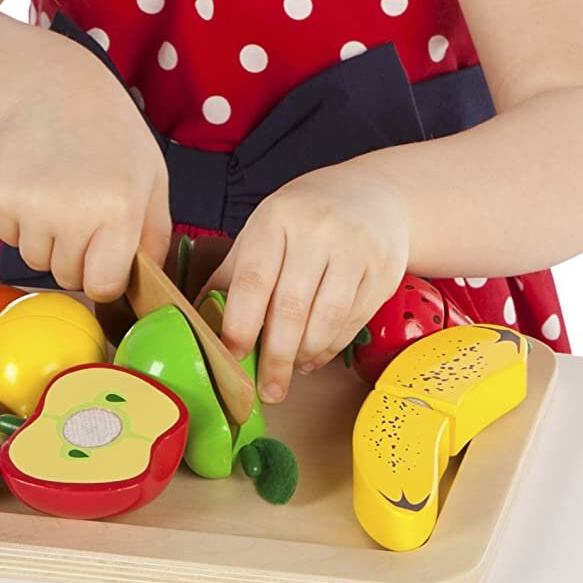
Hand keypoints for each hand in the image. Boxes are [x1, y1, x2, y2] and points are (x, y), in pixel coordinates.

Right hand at [0, 56, 171, 303]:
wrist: (51, 89)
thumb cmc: (110, 135)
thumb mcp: (151, 176)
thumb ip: (156, 234)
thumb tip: (151, 284)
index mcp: (119, 209)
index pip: (103, 286)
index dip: (104, 275)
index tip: (105, 255)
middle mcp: (72, 211)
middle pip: (67, 277)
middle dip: (76, 255)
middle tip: (82, 207)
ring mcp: (30, 205)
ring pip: (35, 260)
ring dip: (47, 238)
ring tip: (59, 191)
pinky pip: (8, 238)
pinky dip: (20, 221)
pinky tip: (35, 183)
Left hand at [205, 164, 409, 403]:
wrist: (373, 193)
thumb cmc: (307, 216)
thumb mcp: (265, 229)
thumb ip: (234, 272)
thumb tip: (198, 318)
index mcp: (276, 218)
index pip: (253, 280)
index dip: (240, 325)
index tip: (232, 357)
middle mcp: (317, 230)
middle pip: (290, 308)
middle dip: (276, 357)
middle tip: (268, 389)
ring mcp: (355, 249)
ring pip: (325, 320)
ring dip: (305, 355)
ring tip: (292, 368)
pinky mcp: (383, 270)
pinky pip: (352, 322)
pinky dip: (331, 347)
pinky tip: (316, 353)